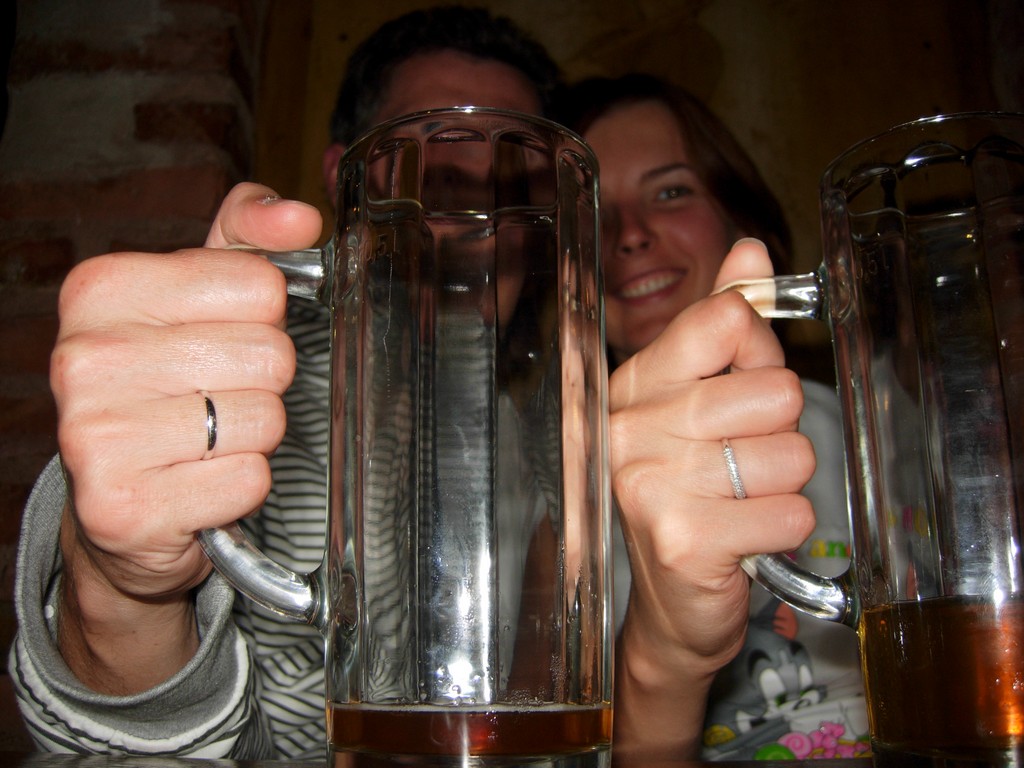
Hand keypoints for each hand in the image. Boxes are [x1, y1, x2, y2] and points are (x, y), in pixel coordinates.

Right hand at [54, 183, 321, 691]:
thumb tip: (301, 217)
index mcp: (103, 289)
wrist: (122, 500)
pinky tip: (198, 481)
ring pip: (264, 419)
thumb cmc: (169, 385)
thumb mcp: (200, 295)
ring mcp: (96, 436)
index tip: (221, 337)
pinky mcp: (123, 507)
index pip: (260, 285)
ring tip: (206, 440)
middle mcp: (87, 358)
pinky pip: (247, 480)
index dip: (261, 319)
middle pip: (270, 355)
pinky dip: (240, 486)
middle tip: (215, 397)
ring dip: (253, 436)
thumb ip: (250, 239)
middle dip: (262, 383)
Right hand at [609, 239, 815, 757]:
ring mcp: (649, 483)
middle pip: (775, 391)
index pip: (727, 319)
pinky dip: (782, 529)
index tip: (735, 390)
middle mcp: (630, 426)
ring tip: (738, 502)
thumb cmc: (691, 489)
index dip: (758, 356)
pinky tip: (743, 538)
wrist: (669, 601)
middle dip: (778, 432)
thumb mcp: (701, 399)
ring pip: (791, 456)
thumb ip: (724, 325)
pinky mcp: (683, 539)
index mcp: (635, 381)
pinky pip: (791, 512)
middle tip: (739, 461)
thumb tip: (752, 250)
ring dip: (782, 486)